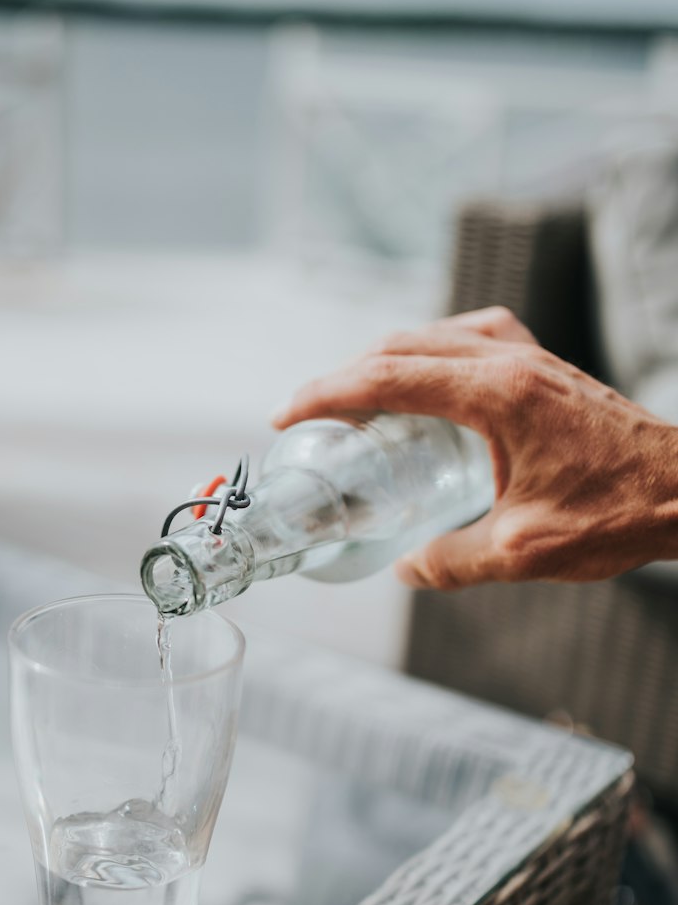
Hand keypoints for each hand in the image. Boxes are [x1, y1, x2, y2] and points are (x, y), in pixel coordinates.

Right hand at [271, 306, 677, 589]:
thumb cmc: (617, 514)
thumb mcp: (521, 553)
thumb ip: (452, 562)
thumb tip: (407, 570)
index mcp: (495, 395)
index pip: (387, 378)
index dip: (326, 394)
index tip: (287, 414)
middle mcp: (510, 360)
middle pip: (402, 346)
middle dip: (344, 375)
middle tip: (309, 414)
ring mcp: (531, 357)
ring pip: (435, 334)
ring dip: (386, 359)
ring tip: (357, 398)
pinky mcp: (546, 367)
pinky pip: (471, 338)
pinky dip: (431, 352)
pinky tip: (428, 383)